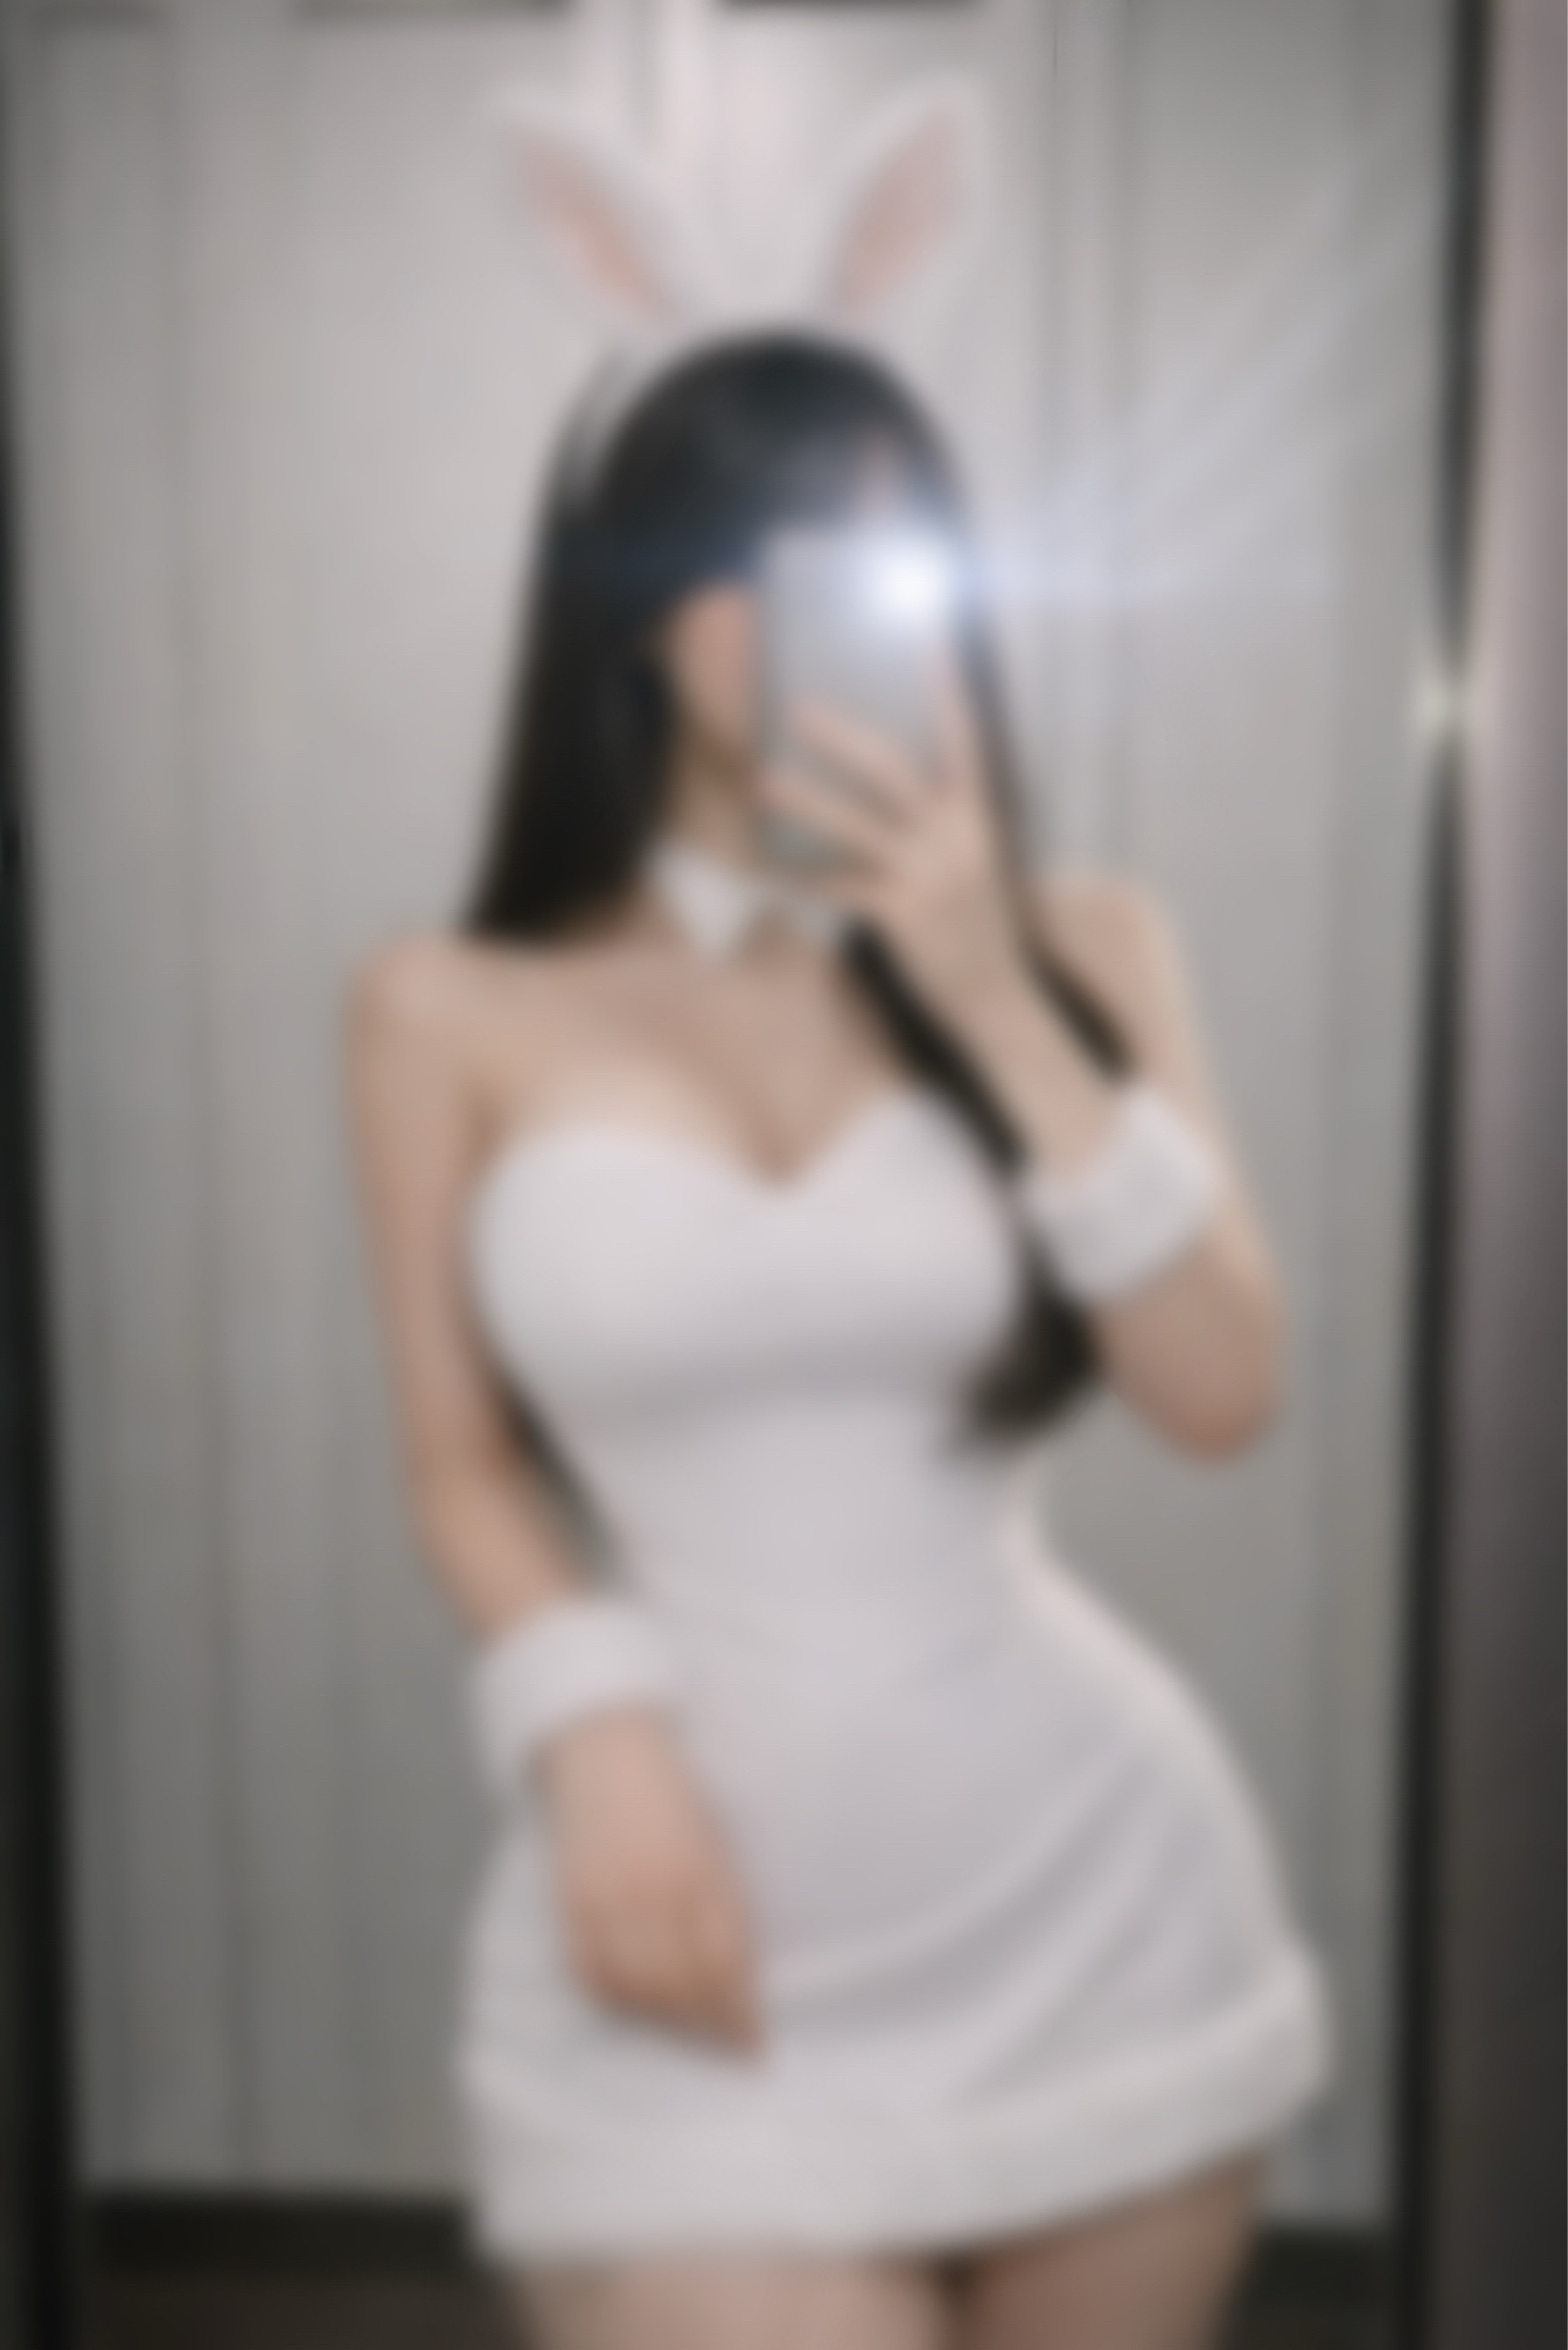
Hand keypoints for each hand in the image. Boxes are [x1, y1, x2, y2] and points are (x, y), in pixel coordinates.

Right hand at [534, 1705, 765, 2057]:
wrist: (605, 1749)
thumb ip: (724, 1905)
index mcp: (697, 1872)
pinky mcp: (570, 1905)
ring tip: (688, 2040)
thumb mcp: (715, 1841)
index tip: (755, 2048)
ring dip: (666, 2026)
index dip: (740, 2015)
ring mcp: (606, 1900)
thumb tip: (740, 1978)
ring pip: (636, 1990)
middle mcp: (652, 1892)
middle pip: (682, 1987)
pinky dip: (618, 2003)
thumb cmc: (674, 1796)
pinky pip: (592, 1976)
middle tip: (726, 2054)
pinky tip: (639, 2012)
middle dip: (709, 2030)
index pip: (724, 1965)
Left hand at [757, 652, 1034, 1028]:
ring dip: (806, 801)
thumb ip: (944, 819)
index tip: (931, 641)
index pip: (964, 740)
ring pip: (857, 825)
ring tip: (763, 782)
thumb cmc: (975, 922)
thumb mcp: (974, 859)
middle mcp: (956, 836)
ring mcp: (930, 873)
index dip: (947, 691)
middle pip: (893, 770)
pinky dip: (806, 878)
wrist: (994, 994)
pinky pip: (842, 886)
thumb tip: (899, 783)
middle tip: (796, 708)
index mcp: (977, 815)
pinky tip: (773, 871)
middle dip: (842, 737)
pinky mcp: (905, 913)